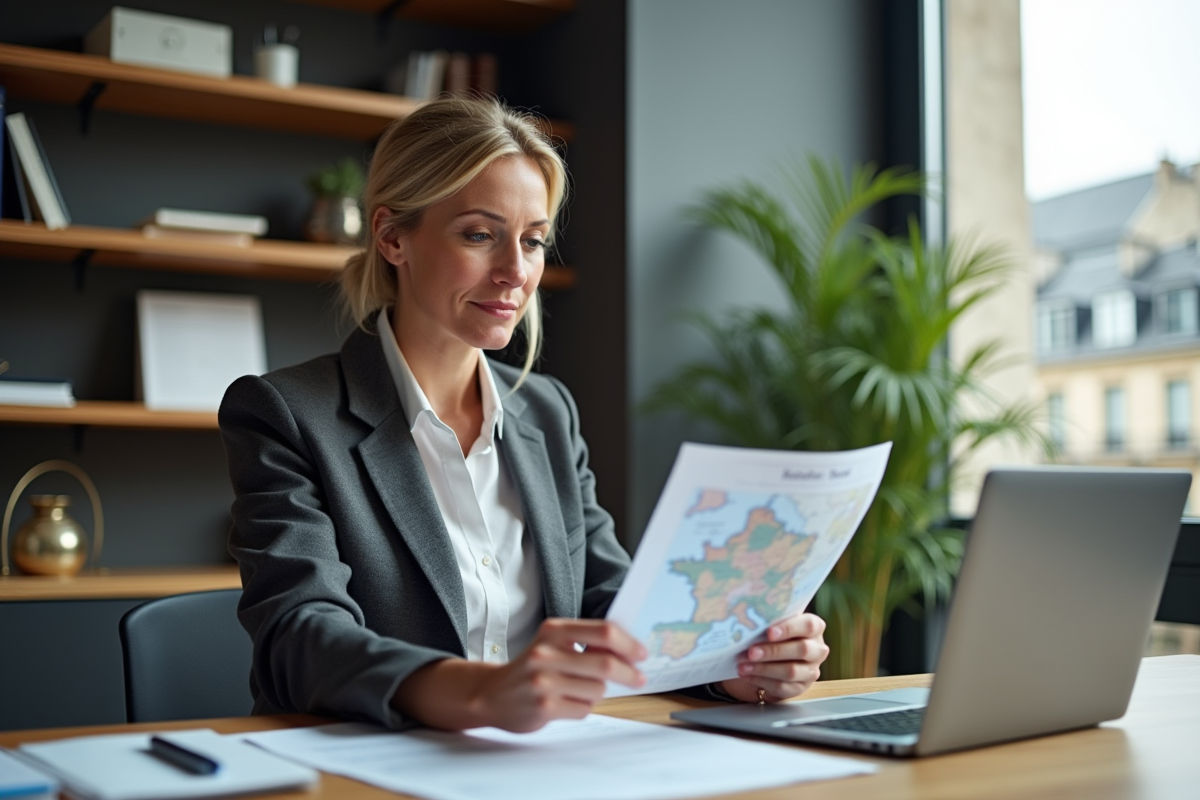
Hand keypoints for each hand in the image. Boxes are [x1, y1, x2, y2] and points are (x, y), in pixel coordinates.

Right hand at [392, 618, 645, 732]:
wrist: (490, 694)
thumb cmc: (531, 667)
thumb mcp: (552, 643)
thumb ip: (584, 642)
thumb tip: (629, 650)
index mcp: (554, 630)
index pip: (603, 631)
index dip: (628, 644)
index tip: (642, 653)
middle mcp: (547, 652)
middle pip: (605, 663)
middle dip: (628, 672)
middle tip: (639, 678)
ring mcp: (544, 681)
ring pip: (597, 690)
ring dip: (598, 693)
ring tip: (580, 690)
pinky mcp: (545, 707)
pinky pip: (584, 709)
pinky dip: (583, 708)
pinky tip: (566, 703)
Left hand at [717, 613, 828, 702]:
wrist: (772, 659)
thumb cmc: (772, 635)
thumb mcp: (773, 624)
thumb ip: (768, 620)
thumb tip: (748, 618)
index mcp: (814, 627)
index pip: (808, 625)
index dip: (789, 628)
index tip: (769, 632)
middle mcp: (817, 649)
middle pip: (801, 650)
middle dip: (773, 651)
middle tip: (751, 651)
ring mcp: (811, 670)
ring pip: (791, 671)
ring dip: (763, 668)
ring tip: (743, 665)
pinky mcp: (800, 688)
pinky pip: (782, 686)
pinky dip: (761, 680)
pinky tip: (747, 675)